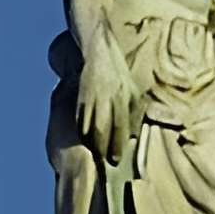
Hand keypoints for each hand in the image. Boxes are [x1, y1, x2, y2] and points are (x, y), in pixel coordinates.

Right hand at [78, 45, 138, 164]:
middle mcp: (107, 97)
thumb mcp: (134, 92)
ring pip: (87, 126)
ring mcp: (91, 97)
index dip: (117, 143)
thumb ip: (136, 114)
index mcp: (123, 96)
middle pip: (102, 128)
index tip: (116, 159)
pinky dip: (80, 131)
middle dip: (102, 148)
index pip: (120, 124)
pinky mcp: (79, 96)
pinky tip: (84, 139)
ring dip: (90, 142)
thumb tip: (134, 137)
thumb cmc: (120, 76)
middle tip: (103, 161)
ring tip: (93, 153)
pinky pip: (78, 118)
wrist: (98, 52)